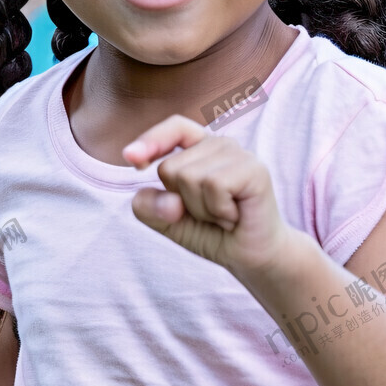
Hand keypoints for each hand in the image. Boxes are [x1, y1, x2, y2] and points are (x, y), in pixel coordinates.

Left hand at [124, 114, 293, 277]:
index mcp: (199, 147)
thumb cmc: (211, 232)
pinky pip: (213, 185)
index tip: (131, 158)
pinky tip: (234, 217)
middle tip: (209, 212)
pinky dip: (218, 211)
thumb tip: (169, 200)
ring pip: (189, 177)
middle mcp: (219, 144)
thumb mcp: (167, 220)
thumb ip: (149, 207)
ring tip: (223, 215)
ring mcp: (238, 154)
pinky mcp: (254, 169)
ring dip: (201, 210)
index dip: (151, 140)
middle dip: (182, 201)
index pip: (175, 128)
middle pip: (170, 167)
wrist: (249, 258)